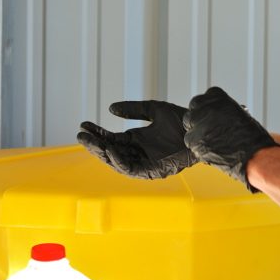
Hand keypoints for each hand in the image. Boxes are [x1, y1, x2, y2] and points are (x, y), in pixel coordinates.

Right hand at [77, 100, 194, 179]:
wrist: (198, 129)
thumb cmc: (180, 120)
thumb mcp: (153, 110)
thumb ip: (133, 109)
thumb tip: (111, 109)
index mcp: (136, 139)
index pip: (111, 138)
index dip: (97, 133)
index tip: (83, 124)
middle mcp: (138, 152)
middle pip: (110, 151)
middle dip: (95, 144)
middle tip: (80, 135)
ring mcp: (144, 162)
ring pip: (117, 162)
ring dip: (103, 153)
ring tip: (91, 143)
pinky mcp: (152, 170)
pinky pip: (132, 169)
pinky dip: (119, 161)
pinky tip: (111, 150)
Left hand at [182, 86, 279, 191]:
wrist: (253, 154)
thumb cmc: (251, 136)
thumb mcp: (237, 113)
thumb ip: (222, 111)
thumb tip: (213, 115)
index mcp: (218, 97)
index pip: (203, 98)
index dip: (206, 108)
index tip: (209, 114)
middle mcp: (207, 107)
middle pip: (193, 109)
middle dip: (198, 117)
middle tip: (206, 127)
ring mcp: (199, 123)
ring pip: (189, 124)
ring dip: (196, 130)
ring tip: (210, 139)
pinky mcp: (195, 140)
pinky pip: (189, 139)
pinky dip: (197, 144)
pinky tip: (209, 147)